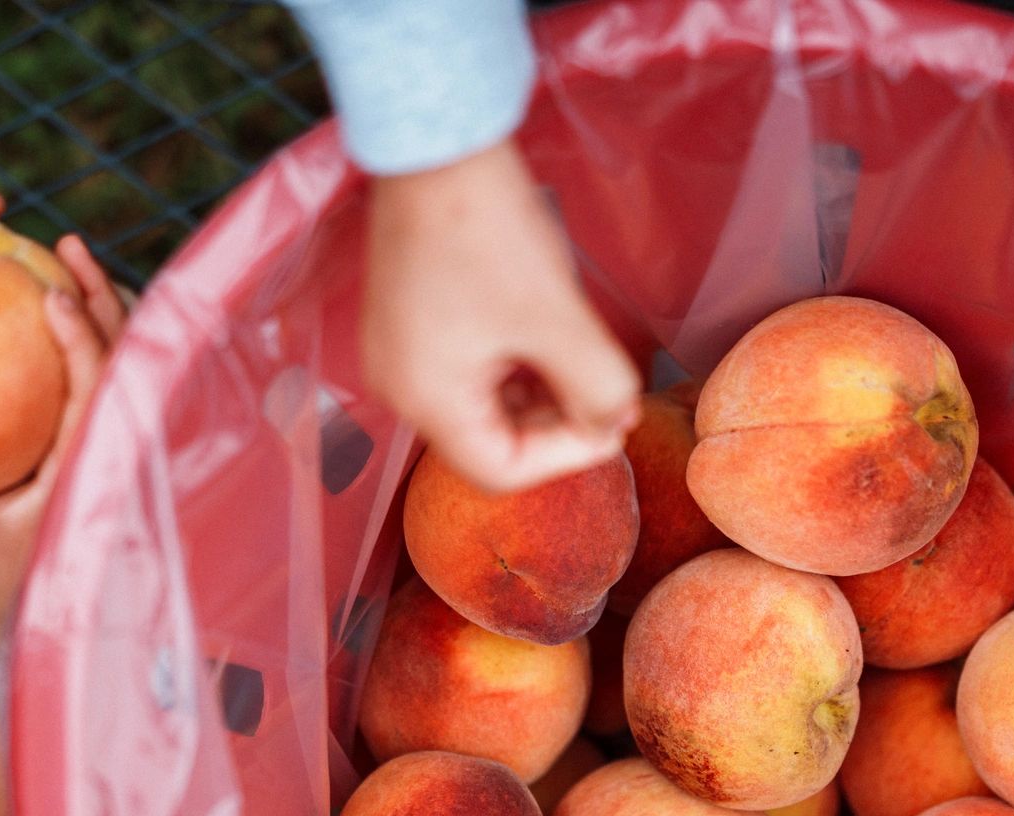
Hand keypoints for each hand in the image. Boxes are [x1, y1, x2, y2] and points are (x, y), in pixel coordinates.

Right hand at [0, 240, 119, 634]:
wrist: (41, 614)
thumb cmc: (5, 586)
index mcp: (95, 468)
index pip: (102, 391)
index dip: (86, 339)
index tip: (53, 292)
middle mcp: (114, 447)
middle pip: (125, 357)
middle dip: (103, 297)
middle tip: (65, 245)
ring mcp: (112, 441)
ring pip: (121, 358)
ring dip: (100, 304)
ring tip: (64, 254)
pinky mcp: (99, 440)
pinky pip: (97, 374)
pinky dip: (84, 333)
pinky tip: (43, 302)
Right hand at [365, 140, 639, 491]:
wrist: (435, 145)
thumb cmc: (489, 232)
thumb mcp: (557, 318)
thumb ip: (597, 386)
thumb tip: (616, 425)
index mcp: (426, 400)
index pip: (501, 471)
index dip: (567, 457)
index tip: (616, 420)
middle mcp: (399, 389)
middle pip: (488, 441)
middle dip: (554, 425)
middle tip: (609, 391)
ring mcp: (397, 355)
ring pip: (480, 405)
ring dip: (537, 394)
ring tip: (582, 360)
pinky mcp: (406, 322)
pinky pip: (465, 369)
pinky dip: (511, 366)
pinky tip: (545, 336)